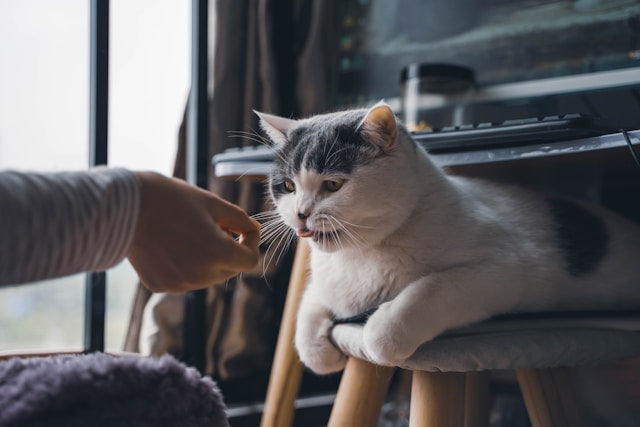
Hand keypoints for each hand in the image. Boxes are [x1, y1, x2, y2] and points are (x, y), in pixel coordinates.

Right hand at [127, 172, 259, 291]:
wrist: (123, 206)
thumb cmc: (169, 198)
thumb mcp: (212, 203)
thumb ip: (240, 220)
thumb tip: (254, 231)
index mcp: (216, 253)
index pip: (250, 261)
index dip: (251, 243)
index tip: (242, 229)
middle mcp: (199, 275)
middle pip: (231, 269)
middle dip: (230, 249)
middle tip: (215, 226)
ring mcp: (178, 284)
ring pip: (209, 276)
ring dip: (210, 259)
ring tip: (191, 233)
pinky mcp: (160, 285)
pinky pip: (186, 279)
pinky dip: (187, 265)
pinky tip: (173, 245)